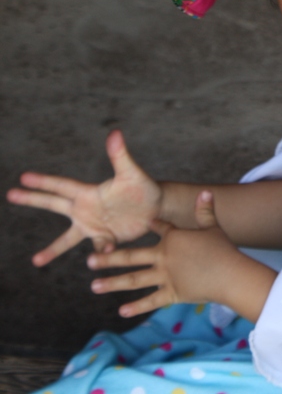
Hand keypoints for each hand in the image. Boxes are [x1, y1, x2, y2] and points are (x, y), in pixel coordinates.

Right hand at [7, 130, 162, 266]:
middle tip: (11, 194)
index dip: (43, 181)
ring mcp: (93, 225)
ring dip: (53, 250)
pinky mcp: (104, 238)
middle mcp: (85, 208)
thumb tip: (115, 133)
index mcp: (89, 192)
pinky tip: (101, 254)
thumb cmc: (143, 188)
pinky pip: (97, 247)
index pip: (62, 186)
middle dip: (33, 199)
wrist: (155, 208)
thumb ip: (120, 156)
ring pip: (68, 239)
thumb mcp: (131, 173)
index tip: (22, 177)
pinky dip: (99, 252)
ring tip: (36, 261)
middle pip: (54, 204)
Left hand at [88, 191, 242, 317]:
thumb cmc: (222, 249)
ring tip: (94, 286)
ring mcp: (165, 277)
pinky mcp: (172, 293)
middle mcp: (163, 257)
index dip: (151, 224)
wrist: (228, 274)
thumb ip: (205, 210)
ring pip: (134, 280)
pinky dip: (137, 306)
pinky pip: (151, 301)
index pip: (159, 228)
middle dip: (108, 258)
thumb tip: (205, 191)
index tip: (140, 222)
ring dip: (112, 283)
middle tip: (88, 261)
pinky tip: (121, 310)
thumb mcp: (212, 227)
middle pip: (131, 257)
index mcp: (172, 238)